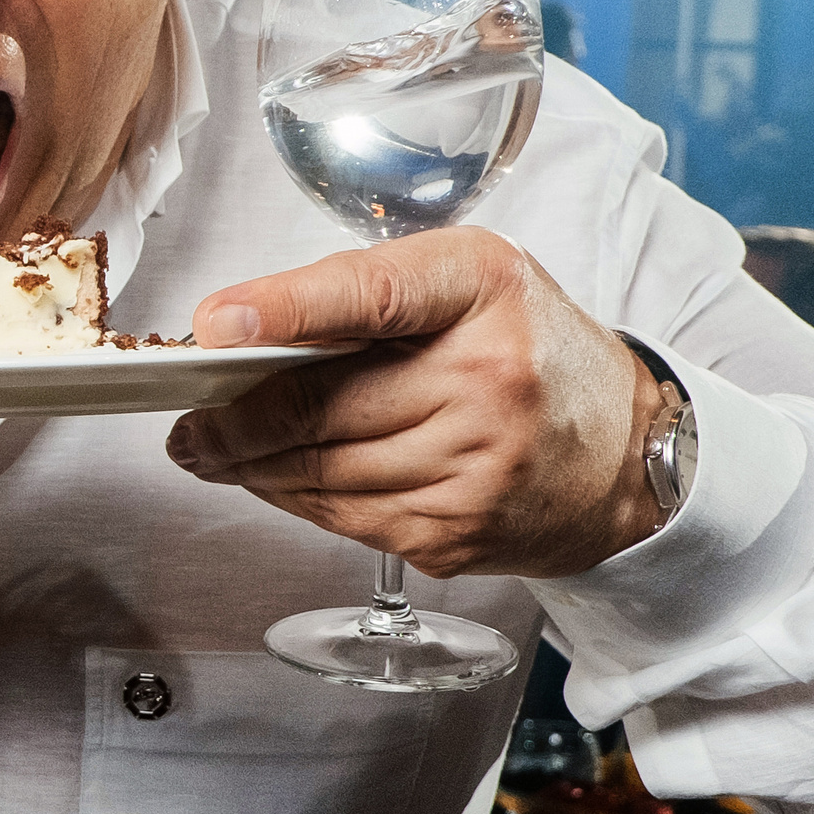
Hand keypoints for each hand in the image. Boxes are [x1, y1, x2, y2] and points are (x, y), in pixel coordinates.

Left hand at [165, 228, 667, 577]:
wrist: (625, 454)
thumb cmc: (532, 348)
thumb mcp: (466, 277)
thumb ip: (362, 289)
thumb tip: (246, 329)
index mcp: (482, 291)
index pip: (369, 294)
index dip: (282, 309)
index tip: (213, 326)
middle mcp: (485, 381)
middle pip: (319, 405)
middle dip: (231, 417)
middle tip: (187, 417)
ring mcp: (473, 469)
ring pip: (318, 472)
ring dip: (248, 464)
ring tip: (211, 448)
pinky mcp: (455, 535)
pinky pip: (342, 519)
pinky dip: (293, 498)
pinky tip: (274, 478)